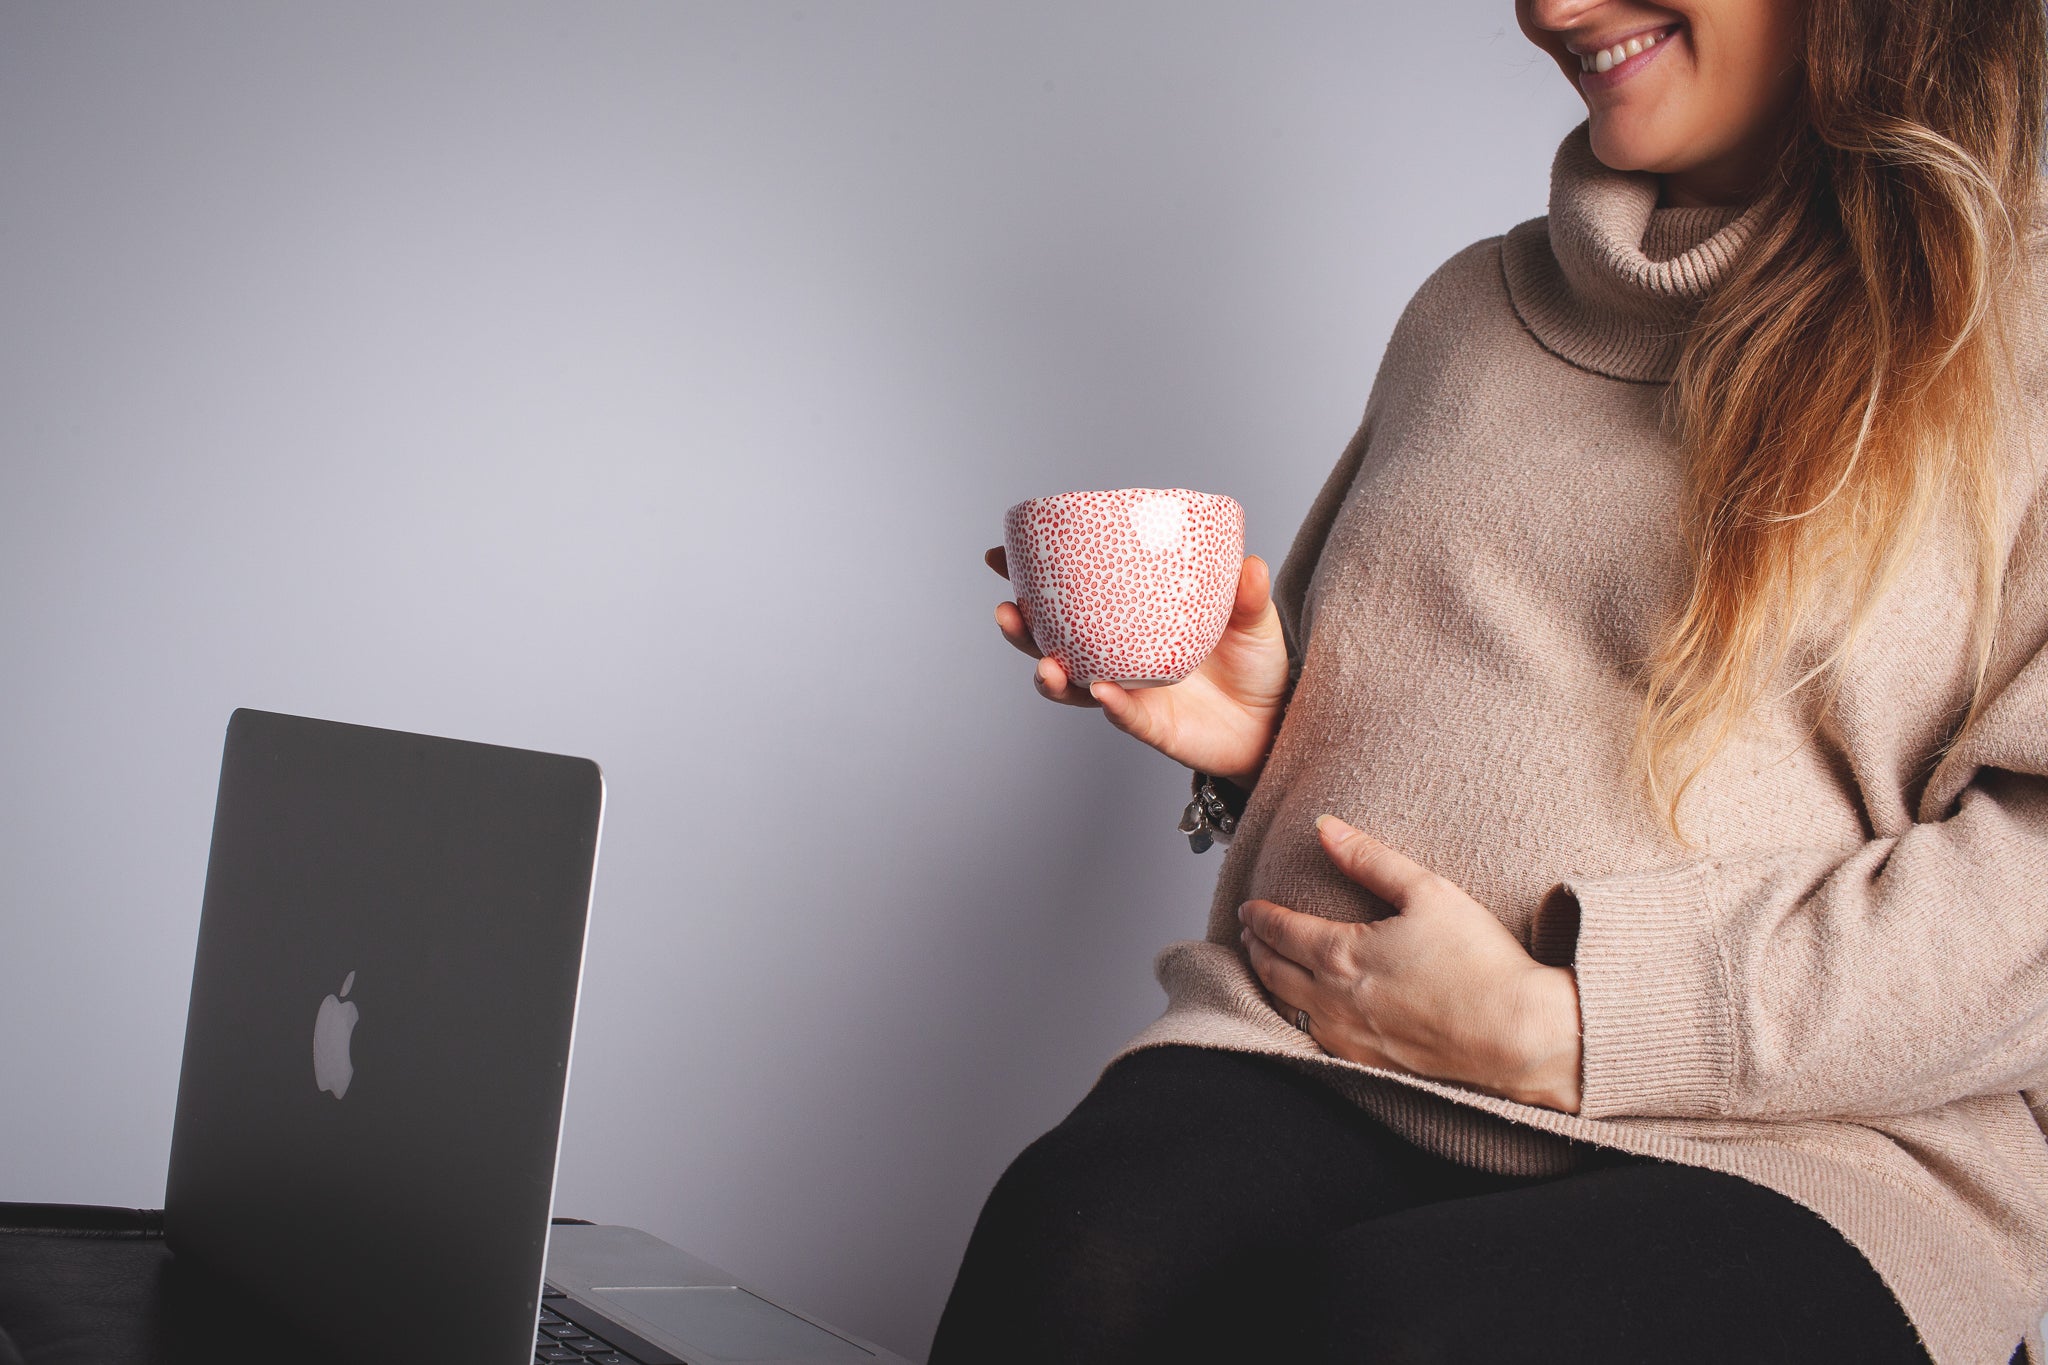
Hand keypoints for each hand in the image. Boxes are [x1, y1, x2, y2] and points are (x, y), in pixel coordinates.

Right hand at [985, 546, 1290, 786]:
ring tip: (1045, 664)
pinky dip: (1112, 705)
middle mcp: (1117, 659)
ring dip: (1051, 676)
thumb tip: (1250, 563)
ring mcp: (1129, 694)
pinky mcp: (1151, 727)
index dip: (1029, 580)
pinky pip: (1125, 716)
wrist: (1272, 722)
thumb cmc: (1252, 666)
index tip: (998, 556)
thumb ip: (1248, 594)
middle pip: (1053, 644)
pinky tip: (1103, 691)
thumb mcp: (1254, 619)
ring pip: (1075, 689)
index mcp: (1127, 624)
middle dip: (1021, 630)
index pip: (1070, 600)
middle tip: (1007, 610)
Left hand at [1238, 815, 1582, 1112]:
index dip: (1260, 916)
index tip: (1250, 907)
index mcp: (1342, 955)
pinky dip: (1296, 1016)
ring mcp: (1350, 1037)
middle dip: (1256, 948)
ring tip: (1265, 965)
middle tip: (1249, 933)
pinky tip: (1304, 1011)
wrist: (1518, 1036)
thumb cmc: (1481, 961)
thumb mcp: (1427, 891)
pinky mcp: (1371, 1063)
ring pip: (1287, 1007)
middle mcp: (1334, 1000)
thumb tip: (1325, 827)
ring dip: (1269, 982)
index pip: (1280, 931)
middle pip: (1273, 970)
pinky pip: (1314, 1038)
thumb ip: (1369, 858)